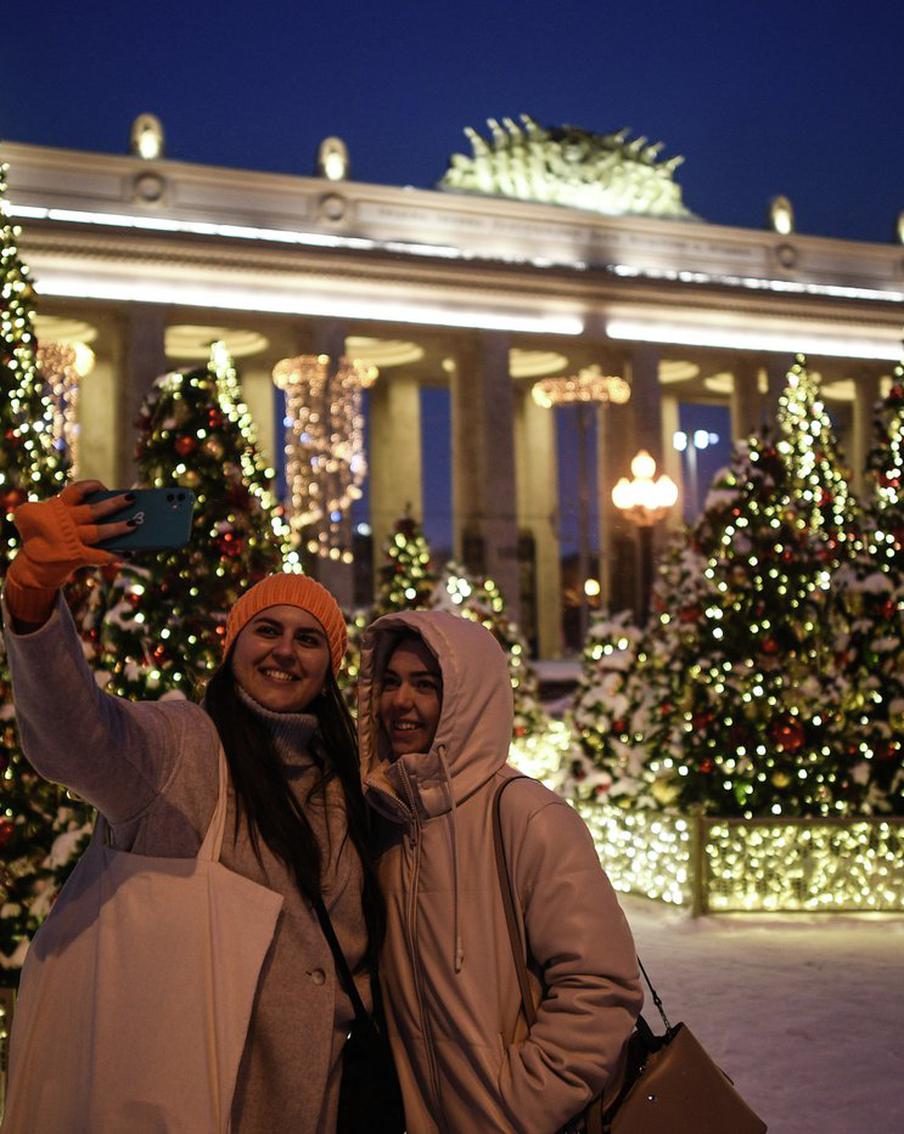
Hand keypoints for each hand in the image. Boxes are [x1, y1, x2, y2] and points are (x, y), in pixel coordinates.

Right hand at [5, 481, 136, 625]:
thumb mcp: (52, 519)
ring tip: (135, 524)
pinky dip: (114, 555)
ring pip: (99, 532)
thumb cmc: (48, 536)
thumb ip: (75, 512)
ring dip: (118, 528)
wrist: (31, 566)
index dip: (92, 487)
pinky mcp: (74, 557)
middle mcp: (65, 521)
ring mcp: (70, 539)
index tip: (104, 488)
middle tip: (131, 497)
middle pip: (93, 510)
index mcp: (58, 508)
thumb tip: (111, 511)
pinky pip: (99, 556)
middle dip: (114, 503)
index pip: (76, 491)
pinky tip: (127, 554)